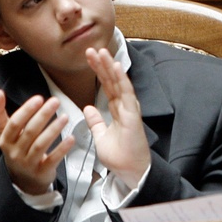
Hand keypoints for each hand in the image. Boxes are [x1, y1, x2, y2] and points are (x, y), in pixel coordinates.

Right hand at [0, 90, 72, 195]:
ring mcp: (28, 163)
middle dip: (43, 115)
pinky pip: (52, 159)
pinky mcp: (41, 172)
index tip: (38, 98)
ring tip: (65, 117)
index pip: (14, 124)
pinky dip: (62, 149)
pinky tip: (71, 138)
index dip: (26, 110)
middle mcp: (14, 152)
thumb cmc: (16, 148)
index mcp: (5, 140)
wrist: (22, 180)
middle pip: (29, 131)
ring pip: (41, 144)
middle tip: (56, 101)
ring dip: (53, 129)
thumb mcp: (4, 133)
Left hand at [83, 47, 149, 189]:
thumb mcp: (101, 136)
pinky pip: (126, 93)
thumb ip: (96, 121)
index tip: (89, 58)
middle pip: (112, 80)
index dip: (99, 71)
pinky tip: (116, 67)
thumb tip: (88, 108)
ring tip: (101, 52)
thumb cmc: (119, 156)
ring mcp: (130, 108)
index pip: (107, 85)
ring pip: (119, 83)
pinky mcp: (133, 114)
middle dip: (102, 64)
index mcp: (117, 109)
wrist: (130, 171)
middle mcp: (125, 106)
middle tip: (91, 49)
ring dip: (110, 67)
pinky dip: (121, 79)